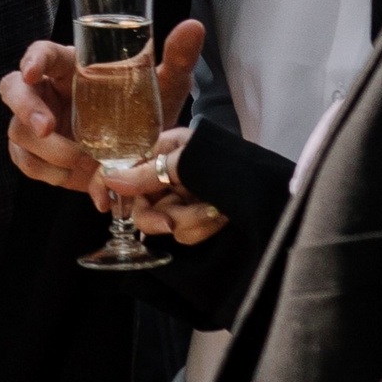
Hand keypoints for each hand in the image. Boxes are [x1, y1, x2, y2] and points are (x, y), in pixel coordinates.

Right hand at [1, 18, 204, 194]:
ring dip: (47, 150)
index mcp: (71, 66)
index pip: (42, 53)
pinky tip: (73, 175)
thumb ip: (177, 58)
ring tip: (82, 161)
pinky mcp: (36, 154)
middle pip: (13, 88)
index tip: (32, 71)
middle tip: (46, 127)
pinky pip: (24, 162)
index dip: (31, 59)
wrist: (142, 159)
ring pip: (17, 130)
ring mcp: (37, 124)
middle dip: (25, 108)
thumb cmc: (146, 113)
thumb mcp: (166, 88)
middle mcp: (48, 92)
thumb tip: (193, 26)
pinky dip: (47, 172)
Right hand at [116, 129, 229, 243]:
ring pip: (162, 221)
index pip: (121, 165)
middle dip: (157, 217)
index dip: (108, 184)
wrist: (276, 191)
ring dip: (188, 221)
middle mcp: (169, 173)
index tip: (105, 207)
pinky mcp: (197, 218)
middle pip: (139, 203)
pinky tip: (220, 218)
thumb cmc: (235, 165)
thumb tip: (111, 178)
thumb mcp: (188, 162)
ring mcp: (183, 197)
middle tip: (171, 224)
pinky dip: (201, 228)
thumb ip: (148, 172)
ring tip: (215, 212)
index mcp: (164, 149)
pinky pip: (183, 232)